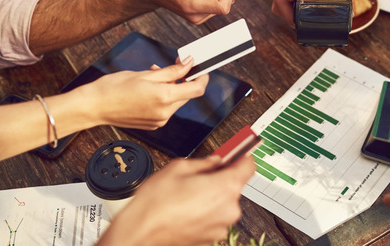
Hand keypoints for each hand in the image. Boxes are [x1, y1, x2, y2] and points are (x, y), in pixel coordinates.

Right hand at [75, 57, 208, 129]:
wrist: (94, 106)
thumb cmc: (114, 88)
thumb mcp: (145, 74)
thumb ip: (171, 71)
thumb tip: (188, 64)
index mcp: (164, 98)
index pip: (196, 89)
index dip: (202, 77)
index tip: (200, 69)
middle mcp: (164, 113)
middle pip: (186, 95)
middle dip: (183, 79)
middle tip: (173, 64)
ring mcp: (159, 121)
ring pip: (175, 101)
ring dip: (171, 87)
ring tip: (154, 74)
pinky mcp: (153, 125)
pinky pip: (166, 109)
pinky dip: (163, 97)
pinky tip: (150, 88)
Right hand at [97, 155, 255, 245]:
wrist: (140, 233)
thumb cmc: (155, 204)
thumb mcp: (178, 167)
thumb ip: (203, 162)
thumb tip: (214, 161)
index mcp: (225, 187)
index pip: (249, 166)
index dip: (241, 156)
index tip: (238, 152)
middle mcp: (228, 209)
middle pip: (234, 186)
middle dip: (219, 179)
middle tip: (199, 176)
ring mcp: (221, 227)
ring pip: (222, 204)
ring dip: (210, 197)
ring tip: (186, 196)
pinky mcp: (211, 239)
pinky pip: (213, 219)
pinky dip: (204, 213)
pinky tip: (185, 210)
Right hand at [272, 0, 316, 25]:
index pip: (291, 20)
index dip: (303, 19)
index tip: (312, 12)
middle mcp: (277, 5)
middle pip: (293, 21)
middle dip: (303, 15)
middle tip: (310, 0)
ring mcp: (280, 7)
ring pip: (294, 18)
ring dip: (302, 11)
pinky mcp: (284, 7)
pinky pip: (294, 13)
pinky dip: (301, 9)